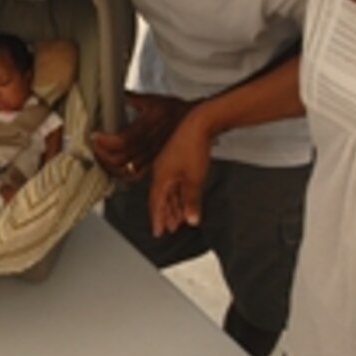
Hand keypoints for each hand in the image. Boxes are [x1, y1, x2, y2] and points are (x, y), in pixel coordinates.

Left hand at [92, 92, 191, 179]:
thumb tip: (121, 94)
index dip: (105, 141)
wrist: (197, 120)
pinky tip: (115, 170)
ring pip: (126, 170)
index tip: (95, 136)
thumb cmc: (176, 110)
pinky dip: (123, 176)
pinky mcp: (155, 165)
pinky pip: (136, 176)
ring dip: (110, 167)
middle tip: (94, 147)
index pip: (121, 140)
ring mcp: (152, 157)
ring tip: (101, 159)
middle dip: (102, 155)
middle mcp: (149, 146)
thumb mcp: (153, 100)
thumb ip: (133, 99)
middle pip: (120, 159)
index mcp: (147, 128)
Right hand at [148, 109, 214, 236]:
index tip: (158, 232)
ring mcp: (169, 165)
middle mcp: (162, 172)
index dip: (157, 219)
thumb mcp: (194, 179)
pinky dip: (179, 194)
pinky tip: (185, 198)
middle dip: (166, 215)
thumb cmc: (193, 146)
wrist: (200, 123)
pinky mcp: (178, 160)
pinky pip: (175, 183)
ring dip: (173, 205)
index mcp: (160, 177)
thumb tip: (192, 220)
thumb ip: (191, 201)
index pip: (156, 203)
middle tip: (169, 228)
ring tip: (178, 218)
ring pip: (169, 191)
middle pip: (161, 199)